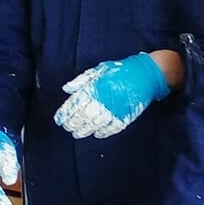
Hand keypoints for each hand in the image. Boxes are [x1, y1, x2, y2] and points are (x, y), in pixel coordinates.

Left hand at [55, 53, 172, 138]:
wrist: (144, 75)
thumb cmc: (120, 70)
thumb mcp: (98, 70)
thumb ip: (81, 80)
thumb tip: (66, 89)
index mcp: (93, 90)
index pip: (74, 105)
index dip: (64, 114)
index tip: (59, 120)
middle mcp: (101, 102)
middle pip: (82, 118)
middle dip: (72, 124)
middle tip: (68, 127)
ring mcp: (113, 112)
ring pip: (93, 125)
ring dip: (84, 131)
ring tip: (77, 134)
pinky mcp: (124, 118)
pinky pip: (110, 129)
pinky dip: (102, 133)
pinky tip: (96, 134)